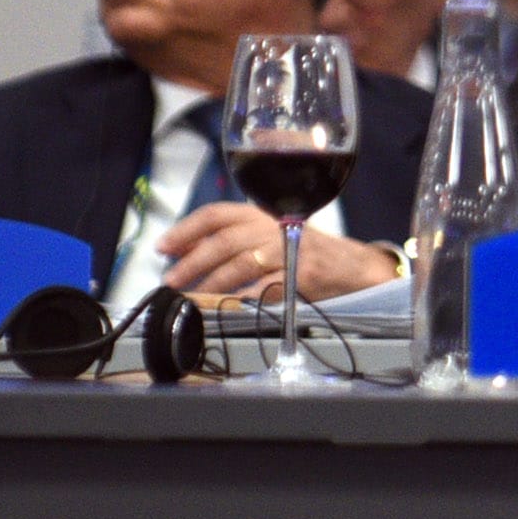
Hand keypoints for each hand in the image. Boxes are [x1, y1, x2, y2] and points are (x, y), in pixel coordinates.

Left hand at [161, 203, 399, 301]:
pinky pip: (266, 288)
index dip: (187, 229)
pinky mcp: (302, 274)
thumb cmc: (307, 252)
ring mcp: (290, 249)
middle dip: (193, 261)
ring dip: (212, 283)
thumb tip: (186, 251)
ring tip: (192, 297)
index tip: (164, 246)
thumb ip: (235, 239)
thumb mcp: (272, 234)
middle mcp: (275, 226)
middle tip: (172, 279)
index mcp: (264, 212)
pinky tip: (228, 306)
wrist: (353, 266)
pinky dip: (244, 298)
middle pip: (225, 240)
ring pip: (241, 264)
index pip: (218, 214)